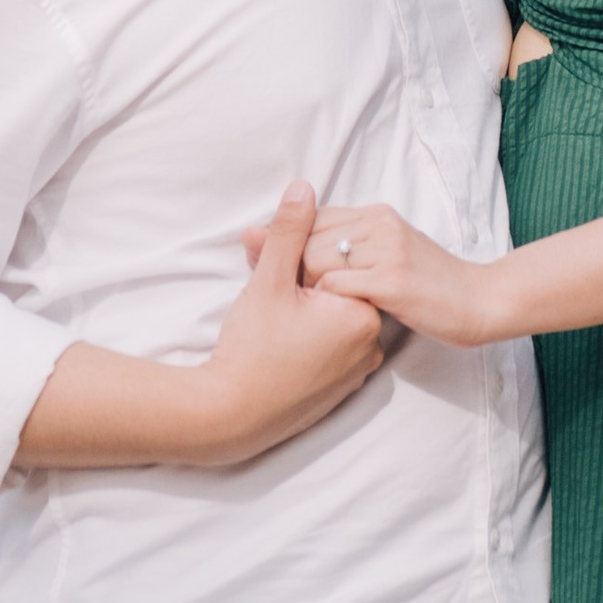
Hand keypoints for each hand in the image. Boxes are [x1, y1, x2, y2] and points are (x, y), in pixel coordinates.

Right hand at [192, 183, 384, 460]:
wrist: (231, 415)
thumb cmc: (252, 348)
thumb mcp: (270, 279)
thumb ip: (290, 231)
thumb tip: (304, 187)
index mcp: (363, 315)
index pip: (341, 262)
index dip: (303, 261)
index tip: (276, 277)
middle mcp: (371, 345)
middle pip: (339, 288)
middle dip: (303, 281)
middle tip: (269, 297)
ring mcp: (357, 371)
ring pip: (334, 316)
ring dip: (305, 307)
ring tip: (271, 321)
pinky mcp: (340, 388)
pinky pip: (332, 345)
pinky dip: (309, 335)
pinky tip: (280, 341)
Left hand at [302, 202, 512, 348]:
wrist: (480, 300)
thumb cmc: (432, 284)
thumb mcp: (393, 250)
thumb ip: (359, 244)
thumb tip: (309, 249)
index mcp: (376, 214)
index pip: (313, 216)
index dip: (293, 244)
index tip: (288, 271)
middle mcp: (379, 223)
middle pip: (307, 236)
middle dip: (293, 267)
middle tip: (296, 296)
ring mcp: (386, 250)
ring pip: (315, 257)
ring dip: (307, 286)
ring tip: (314, 308)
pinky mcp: (391, 281)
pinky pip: (336, 285)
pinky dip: (326, 302)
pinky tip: (332, 317)